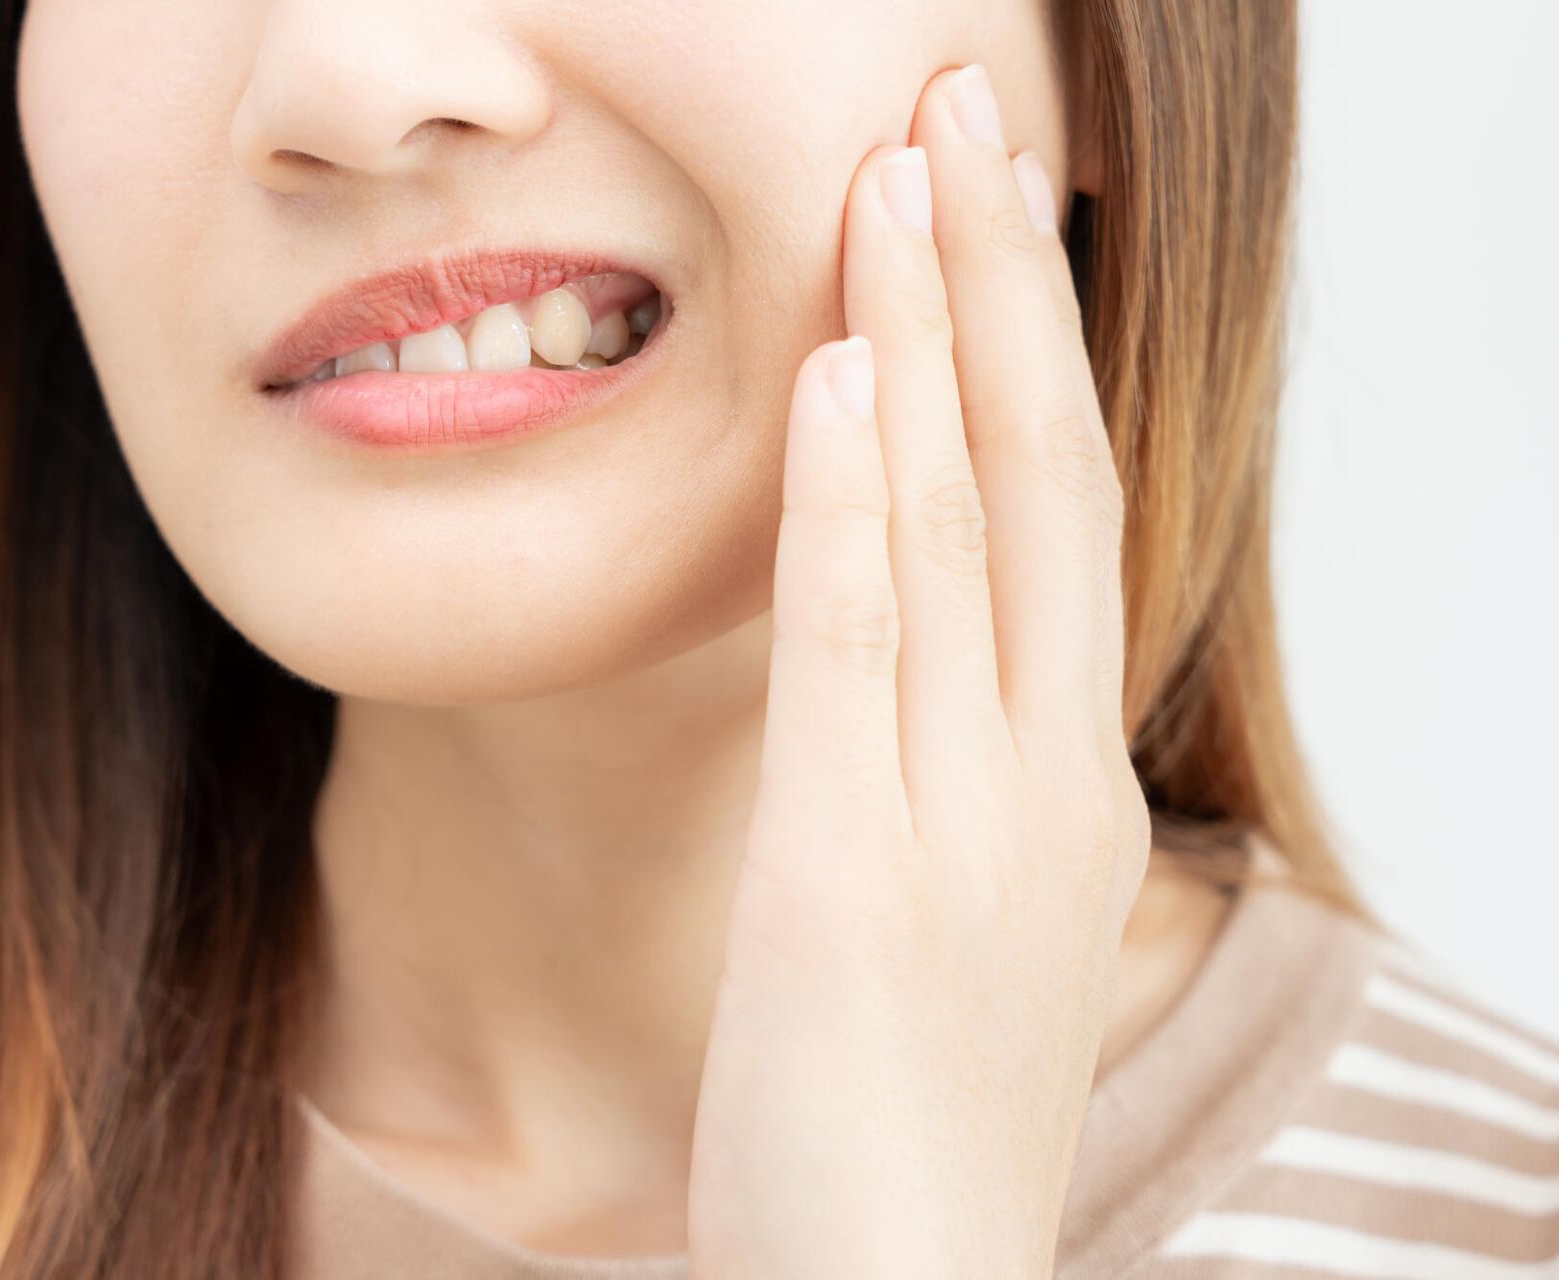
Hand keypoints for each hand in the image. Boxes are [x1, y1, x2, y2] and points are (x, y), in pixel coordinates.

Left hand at [686, 63, 1152, 1278]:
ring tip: (902, 167)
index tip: (987, 202)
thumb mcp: (952, 916)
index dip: (1028, 346)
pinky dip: (854, 506)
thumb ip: (938, 772)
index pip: (1060, 516)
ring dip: (932, 337)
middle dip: (1002, 283)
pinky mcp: (854, 881)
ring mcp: (964, 826)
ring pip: (968, 530)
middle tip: (963, 108)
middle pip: (1041, 477)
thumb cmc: (908, 1120)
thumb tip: (890, 644)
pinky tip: (840, 373)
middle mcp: (1044, 779)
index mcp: (1066, 784)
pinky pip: (863, 656)